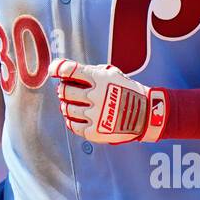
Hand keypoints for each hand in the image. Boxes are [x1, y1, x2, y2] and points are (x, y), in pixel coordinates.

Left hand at [47, 58, 168, 143]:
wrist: (145, 115)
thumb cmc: (126, 90)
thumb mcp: (112, 74)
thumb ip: (90, 72)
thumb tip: (65, 71)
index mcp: (99, 79)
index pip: (70, 70)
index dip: (58, 68)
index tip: (54, 70)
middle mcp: (96, 96)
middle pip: (64, 91)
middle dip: (63, 89)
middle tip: (66, 90)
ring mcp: (95, 115)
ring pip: (66, 109)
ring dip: (66, 105)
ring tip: (71, 104)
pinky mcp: (95, 131)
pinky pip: (72, 125)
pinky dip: (71, 120)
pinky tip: (76, 117)